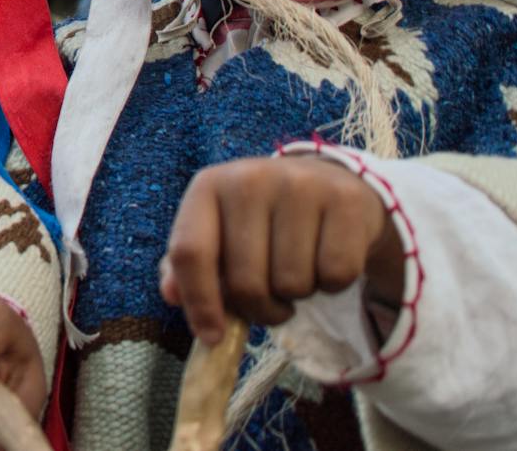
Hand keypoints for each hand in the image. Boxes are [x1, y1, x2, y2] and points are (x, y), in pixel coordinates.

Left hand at [161, 156, 402, 345]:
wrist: (325, 185)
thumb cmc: (262, 222)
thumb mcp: (219, 232)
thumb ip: (187, 266)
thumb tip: (171, 295)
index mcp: (208, 186)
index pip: (190, 252)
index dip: (199, 302)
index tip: (213, 337)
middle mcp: (250, 178)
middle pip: (245, 282)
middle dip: (260, 309)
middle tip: (271, 299)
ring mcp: (299, 185)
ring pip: (293, 283)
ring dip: (297, 296)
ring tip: (297, 270)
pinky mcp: (345, 199)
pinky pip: (336, 275)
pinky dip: (333, 284)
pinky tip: (325, 259)